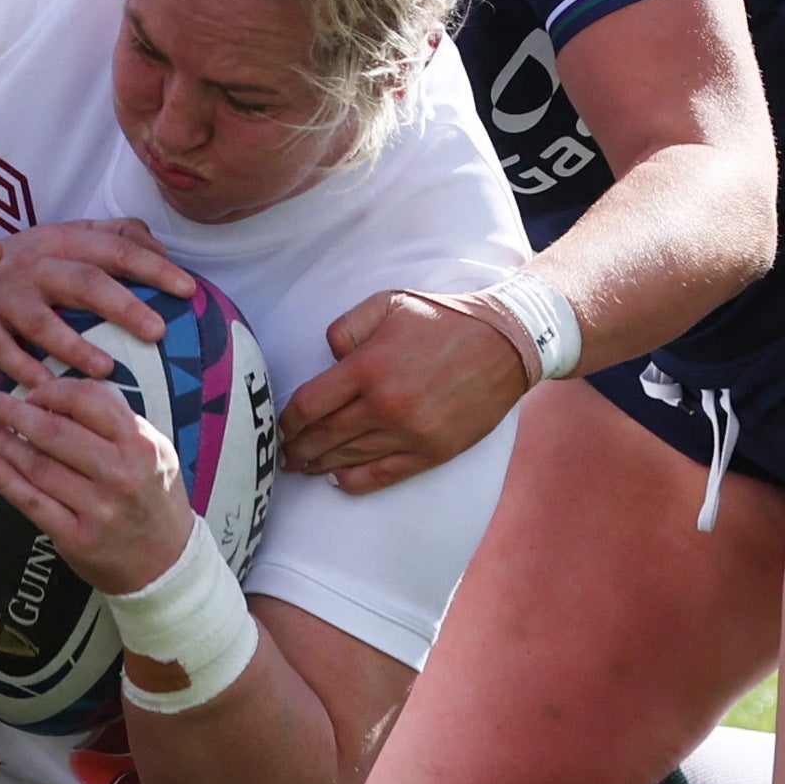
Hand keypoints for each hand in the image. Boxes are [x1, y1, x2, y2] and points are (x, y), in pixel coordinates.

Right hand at [0, 217, 187, 385]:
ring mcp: (7, 297)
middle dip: (123, 306)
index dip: (152, 266)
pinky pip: (3, 352)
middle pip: (84, 281)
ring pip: (44, 322)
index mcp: (62, 240)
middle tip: (158, 332)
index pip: (114, 248)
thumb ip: (110, 234)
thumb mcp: (61, 237)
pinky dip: (25, 371)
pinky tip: (48, 391)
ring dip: (75, 347)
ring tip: (106, 369)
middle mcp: (36, 265)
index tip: (188, 289)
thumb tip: (159, 244)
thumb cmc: (22, 265)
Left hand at [0, 375, 194, 595]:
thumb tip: (62, 399)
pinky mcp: (77, 538)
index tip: (32, 393)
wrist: (168, 563)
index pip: (88, 401)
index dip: (51, 392)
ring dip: (6, 443)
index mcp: (141, 445)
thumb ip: (116, 424)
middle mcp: (121, 474)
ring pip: (39, 466)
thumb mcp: (153, 452)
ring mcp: (98, 509)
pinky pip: (33, 502)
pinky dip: (5, 480)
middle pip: (56, 433)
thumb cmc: (155, 499)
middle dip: (17, 413)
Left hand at [279, 288, 529, 491]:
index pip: (309, 405)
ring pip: (349, 458)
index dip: (288, 421)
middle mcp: (384, 405)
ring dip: (320, 465)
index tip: (280, 427)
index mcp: (368, 367)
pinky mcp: (432, 452)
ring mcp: (409, 433)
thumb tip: (328, 358)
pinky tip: (338, 479)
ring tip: (304, 467)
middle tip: (285, 455)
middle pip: (324, 437)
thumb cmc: (443, 319)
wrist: (504, 344)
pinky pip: (382, 474)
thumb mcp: (388, 302)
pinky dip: (355, 481)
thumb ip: (347, 327)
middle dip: (298, 449)